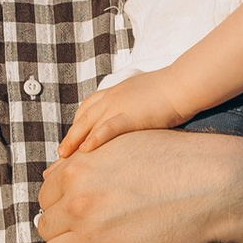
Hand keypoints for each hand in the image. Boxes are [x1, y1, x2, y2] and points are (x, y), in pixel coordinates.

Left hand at [39, 125, 242, 242]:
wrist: (214, 186)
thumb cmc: (175, 158)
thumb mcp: (123, 143)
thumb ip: (86, 157)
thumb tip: (54, 170)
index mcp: (78, 171)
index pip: (45, 196)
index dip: (57, 204)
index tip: (68, 212)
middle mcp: (79, 204)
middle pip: (47, 226)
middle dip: (59, 231)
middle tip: (75, 235)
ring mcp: (95, 238)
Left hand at [59, 72, 190, 158]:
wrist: (184, 85)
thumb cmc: (171, 91)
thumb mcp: (144, 95)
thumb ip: (133, 106)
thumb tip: (134, 119)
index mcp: (115, 91)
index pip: (88, 108)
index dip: (78, 125)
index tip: (71, 140)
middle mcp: (112, 97)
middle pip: (83, 118)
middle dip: (70, 136)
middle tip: (59, 153)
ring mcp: (119, 105)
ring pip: (88, 124)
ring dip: (74, 141)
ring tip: (64, 157)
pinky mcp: (130, 114)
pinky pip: (107, 128)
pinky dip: (94, 139)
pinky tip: (85, 151)